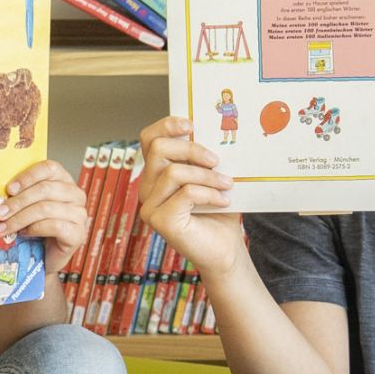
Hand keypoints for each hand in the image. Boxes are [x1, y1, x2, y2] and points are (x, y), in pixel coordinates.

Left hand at [0, 158, 89, 266]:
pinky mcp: (78, 233)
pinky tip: (23, 234)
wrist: (44, 257)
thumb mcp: (26, 206)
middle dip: (18, 202)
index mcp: (63, 180)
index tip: (8, 189)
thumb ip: (18, 195)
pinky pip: (54, 226)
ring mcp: (80, 214)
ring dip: (20, 219)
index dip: (27, 177)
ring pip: (46, 208)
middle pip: (45, 189)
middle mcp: (76, 194)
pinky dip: (34, 229)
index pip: (49, 168)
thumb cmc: (34, 228)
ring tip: (3, 228)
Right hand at [133, 116, 251, 276]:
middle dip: (191, 149)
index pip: (148, 138)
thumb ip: (203, 156)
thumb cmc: (218, 211)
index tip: (191, 124)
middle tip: (216, 161)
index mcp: (156, 173)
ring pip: (173, 171)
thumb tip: (211, 129)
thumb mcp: (211, 175)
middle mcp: (147, 188)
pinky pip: (185, 193)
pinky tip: (223, 201)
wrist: (225, 249)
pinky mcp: (159, 221)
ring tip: (227, 184)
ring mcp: (150, 206)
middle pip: (157, 148)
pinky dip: (209, 194)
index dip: (166, 125)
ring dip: (207, 176)